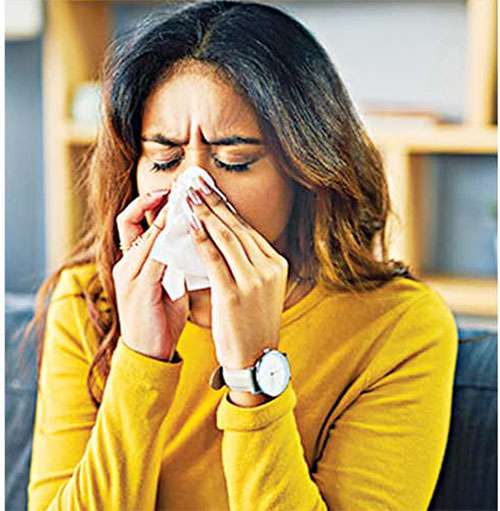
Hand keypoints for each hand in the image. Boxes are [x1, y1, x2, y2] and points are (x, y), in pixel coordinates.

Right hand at [113, 190, 189, 360]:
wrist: (149, 354)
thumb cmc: (161, 321)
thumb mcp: (167, 286)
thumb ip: (174, 265)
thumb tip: (195, 245)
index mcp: (131, 263)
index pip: (134, 222)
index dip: (150, 203)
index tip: (174, 191)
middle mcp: (125, 264)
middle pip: (132, 219)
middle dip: (153, 199)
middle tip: (178, 186)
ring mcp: (129, 275)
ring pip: (145, 234)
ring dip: (166, 215)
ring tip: (185, 201)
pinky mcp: (139, 287)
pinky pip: (155, 255)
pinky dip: (170, 240)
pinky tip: (188, 231)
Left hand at [185, 179, 288, 369]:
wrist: (255, 358)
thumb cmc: (253, 322)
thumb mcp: (261, 288)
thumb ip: (250, 263)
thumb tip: (227, 237)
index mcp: (276, 263)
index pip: (247, 228)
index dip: (225, 206)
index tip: (209, 189)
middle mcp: (269, 267)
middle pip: (236, 226)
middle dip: (213, 201)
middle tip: (195, 182)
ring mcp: (254, 279)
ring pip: (225, 237)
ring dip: (204, 213)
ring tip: (188, 196)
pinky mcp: (235, 292)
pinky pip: (214, 258)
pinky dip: (200, 239)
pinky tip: (188, 224)